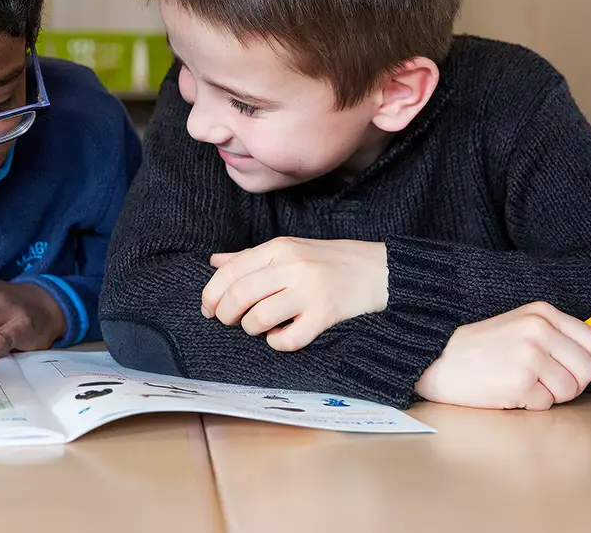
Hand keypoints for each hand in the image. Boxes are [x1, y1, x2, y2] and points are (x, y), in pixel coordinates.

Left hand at [203, 237, 387, 350]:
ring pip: (259, 318)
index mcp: (279, 247)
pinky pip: (288, 339)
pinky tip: (282, 336)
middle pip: (239, 295)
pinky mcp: (325, 315)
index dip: (211, 294)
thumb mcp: (289, 249)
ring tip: (260, 327)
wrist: (382, 271)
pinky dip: (277, 343)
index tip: (208, 309)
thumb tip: (214, 262)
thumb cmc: (329, 261)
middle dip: (226, 315)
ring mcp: (309, 291)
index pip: (230, 271)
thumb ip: (250, 257)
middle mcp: (292, 266)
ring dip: (251, 329)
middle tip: (229, 322)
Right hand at [415, 302, 590, 409]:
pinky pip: (545, 404)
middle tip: (547, 382)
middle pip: (588, 369)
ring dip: (550, 395)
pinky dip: (529, 404)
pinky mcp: (519, 382)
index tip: (574, 369)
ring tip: (523, 384)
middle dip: (573, 383)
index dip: (590, 362)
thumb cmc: (476, 348)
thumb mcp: (518, 326)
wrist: (436, 360)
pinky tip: (508, 390)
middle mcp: (538, 331)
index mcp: (540, 314)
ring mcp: (529, 356)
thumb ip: (554, 335)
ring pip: (570, 390)